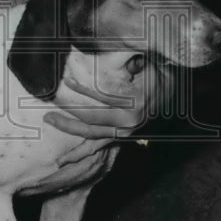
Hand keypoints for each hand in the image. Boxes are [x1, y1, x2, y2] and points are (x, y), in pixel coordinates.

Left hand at [44, 54, 170, 161]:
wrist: (170, 96)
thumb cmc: (155, 76)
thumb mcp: (148, 66)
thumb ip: (135, 63)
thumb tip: (126, 60)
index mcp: (135, 103)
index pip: (104, 97)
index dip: (84, 90)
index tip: (67, 81)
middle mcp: (128, 122)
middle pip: (92, 118)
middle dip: (69, 111)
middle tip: (50, 104)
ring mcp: (123, 132)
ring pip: (91, 134)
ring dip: (68, 128)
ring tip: (49, 120)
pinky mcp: (119, 138)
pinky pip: (97, 147)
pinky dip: (81, 153)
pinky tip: (64, 159)